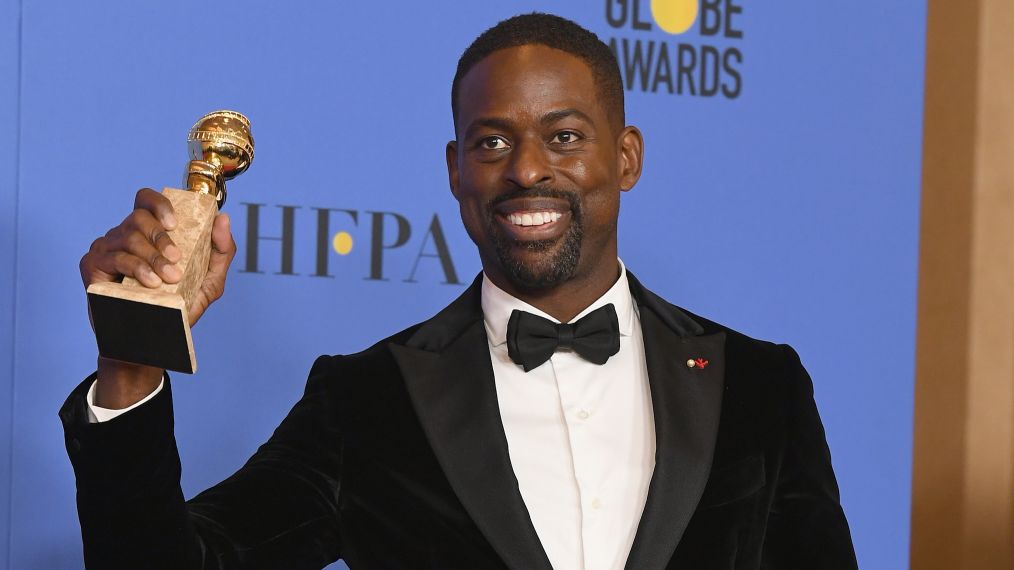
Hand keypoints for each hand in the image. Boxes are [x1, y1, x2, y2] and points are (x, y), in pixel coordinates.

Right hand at [79, 188, 236, 407]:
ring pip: (128, 237)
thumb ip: (221, 250)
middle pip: (139, 218)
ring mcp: (106, 248)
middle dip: (161, 239)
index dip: (159, 204)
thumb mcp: (209, 280)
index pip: (146, 199)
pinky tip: (150, 283)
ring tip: (167, 278)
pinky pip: (114, 257)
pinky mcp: (92, 266)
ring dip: (152, 257)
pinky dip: (136, 268)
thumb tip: (223, 219)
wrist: (152, 340)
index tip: (174, 223)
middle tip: (176, 261)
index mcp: (149, 232)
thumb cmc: (179, 306)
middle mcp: (125, 235)